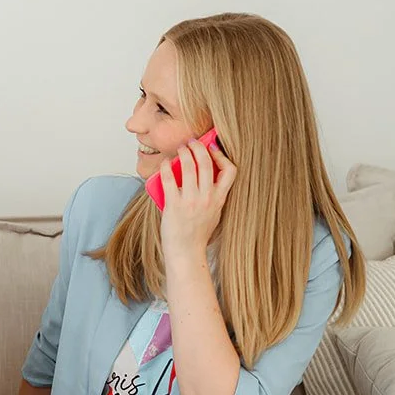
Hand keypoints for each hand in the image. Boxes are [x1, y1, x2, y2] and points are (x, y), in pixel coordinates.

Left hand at [159, 136, 236, 262]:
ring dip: (183, 153)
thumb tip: (202, 174)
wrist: (186, 252)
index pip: (230, 171)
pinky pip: (169, 179)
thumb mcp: (214, 213)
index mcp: (219, 199)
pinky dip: (166, 167)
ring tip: (180, 149)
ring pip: (189, 167)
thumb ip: (212, 195)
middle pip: (206, 163)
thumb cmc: (197, 234)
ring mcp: (191, 201)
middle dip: (199, 147)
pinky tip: (164, 163)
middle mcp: (207, 198)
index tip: (213, 148)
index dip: (222, 156)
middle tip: (192, 142)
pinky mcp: (174, 205)